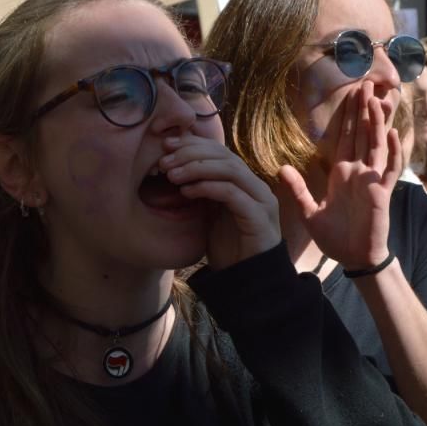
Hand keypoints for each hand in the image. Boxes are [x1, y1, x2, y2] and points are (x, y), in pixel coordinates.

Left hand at [159, 134, 279, 269]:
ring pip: (230, 170)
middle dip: (191, 154)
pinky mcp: (259, 217)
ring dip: (197, 168)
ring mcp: (261, 201)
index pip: (219, 151)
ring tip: (172, 176)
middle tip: (165, 162)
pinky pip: (233, 193)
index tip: (166, 145)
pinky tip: (187, 192)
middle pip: (224, 155)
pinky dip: (208, 187)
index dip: (193, 144)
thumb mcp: (209, 213)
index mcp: (245, 182)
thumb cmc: (227, 248)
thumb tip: (174, 165)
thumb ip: (200, 189)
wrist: (246, 281)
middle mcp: (256, 187)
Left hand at [279, 81, 400, 268]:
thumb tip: (280, 168)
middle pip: (362, 134)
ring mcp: (372, 180)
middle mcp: (359, 171)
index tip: (349, 93)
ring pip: (376, 145)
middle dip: (363, 109)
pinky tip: (390, 133)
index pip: (345, 137)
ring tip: (375, 100)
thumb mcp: (310, 213)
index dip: (348, 116)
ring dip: (376, 123)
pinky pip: (390, 168)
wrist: (354, 258)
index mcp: (342, 173)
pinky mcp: (382, 192)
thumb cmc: (335, 238)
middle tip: (364, 83)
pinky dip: (392, 151)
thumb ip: (297, 190)